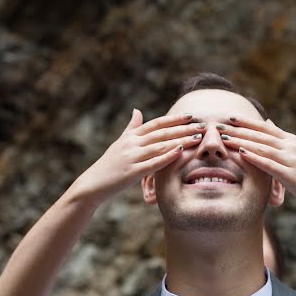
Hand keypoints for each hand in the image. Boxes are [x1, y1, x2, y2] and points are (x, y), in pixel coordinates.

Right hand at [71, 109, 203, 204]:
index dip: (174, 119)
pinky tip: (180, 150)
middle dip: (184, 128)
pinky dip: (168, 155)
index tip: (191, 116)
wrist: (92, 184)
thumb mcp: (119, 143)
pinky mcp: (132, 172)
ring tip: (198, 138)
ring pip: (161, 145)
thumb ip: (131, 128)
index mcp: (131, 136)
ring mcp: (132, 157)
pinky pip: (153, 162)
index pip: (156, 124)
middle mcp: (132, 143)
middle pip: (162, 132)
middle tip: (203, 126)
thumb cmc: (108, 165)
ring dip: (181, 140)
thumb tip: (137, 111)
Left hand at [218, 116, 295, 209]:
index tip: (230, 118)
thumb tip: (268, 121)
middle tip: (219, 127)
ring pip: (261, 147)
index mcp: (290, 140)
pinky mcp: (290, 174)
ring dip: (241, 142)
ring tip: (224, 140)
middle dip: (237, 130)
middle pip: (259, 135)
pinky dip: (254, 157)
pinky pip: (269, 164)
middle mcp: (290, 146)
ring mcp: (290, 159)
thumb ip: (281, 138)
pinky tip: (241, 153)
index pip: (265, 128)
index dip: (246, 122)